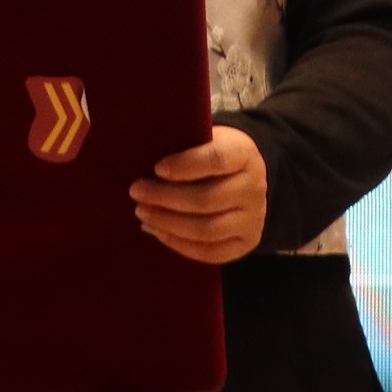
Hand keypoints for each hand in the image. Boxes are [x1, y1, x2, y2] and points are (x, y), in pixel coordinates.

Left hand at [130, 127, 266, 262]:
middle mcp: (254, 188)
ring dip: (169, 223)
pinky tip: (159, 232)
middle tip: (136, 192)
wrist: (245, 175)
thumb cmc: (212, 154)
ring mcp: (253, 218)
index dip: (185, 165)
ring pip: (207, 229)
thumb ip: (183, 146)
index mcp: (244, 154)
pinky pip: (213, 253)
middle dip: (165, 198)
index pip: (217, 159)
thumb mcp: (205, 138)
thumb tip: (144, 161)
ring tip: (143, 213)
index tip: (156, 168)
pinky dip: (181, 245)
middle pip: (207, 199)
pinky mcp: (246, 242)